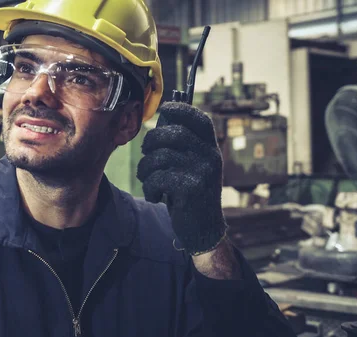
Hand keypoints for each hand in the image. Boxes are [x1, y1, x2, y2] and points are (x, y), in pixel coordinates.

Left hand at [137, 101, 226, 254]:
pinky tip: (154, 195)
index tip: (165, 109)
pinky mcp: (191, 189)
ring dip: (145, 169)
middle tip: (145, 154)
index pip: (199, 119)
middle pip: (172, 134)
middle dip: (150, 142)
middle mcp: (210, 156)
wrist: (203, 229)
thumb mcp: (193, 166)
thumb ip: (182, 146)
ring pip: (160, 157)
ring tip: (147, 179)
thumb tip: (162, 119)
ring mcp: (202, 172)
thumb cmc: (190, 193)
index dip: (181, 109)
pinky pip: (158, 178)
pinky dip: (149, 187)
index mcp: (211, 148)